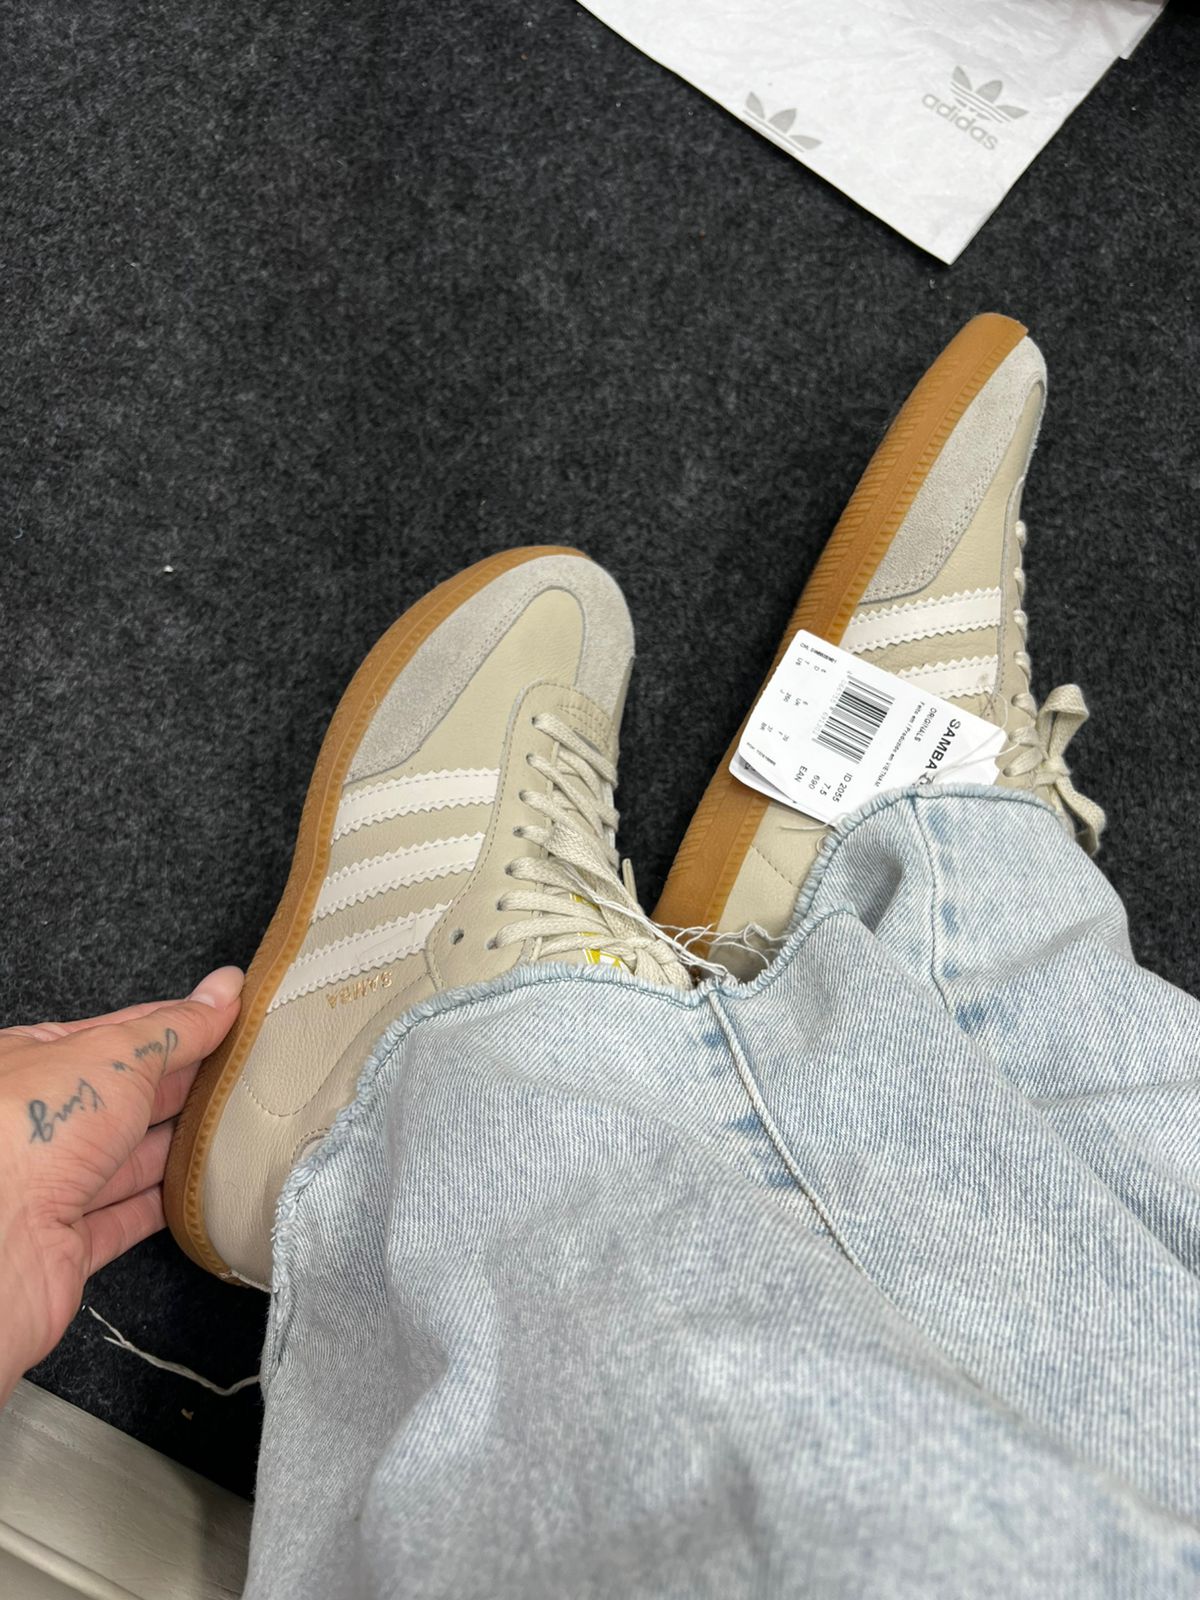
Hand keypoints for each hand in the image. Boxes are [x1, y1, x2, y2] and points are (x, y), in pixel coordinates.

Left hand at [0, 967, 242, 1402]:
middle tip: (251, 1071)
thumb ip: (175, 1027)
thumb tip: (223, 989)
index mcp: (32, 1062)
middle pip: (126, 1100)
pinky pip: (127, 1219)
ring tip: (241, 1125)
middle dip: (186, 1087)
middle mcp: (37, 1123)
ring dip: (182, 1147)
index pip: (118, 1036)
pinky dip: (168, 1207)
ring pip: (128, 1161)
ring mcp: (51, 1186)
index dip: (177, 1025)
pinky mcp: (68, 1244)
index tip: (232, 1020)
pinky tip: (204, 1191)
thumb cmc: (30, 1129)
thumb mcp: (115, 1053)